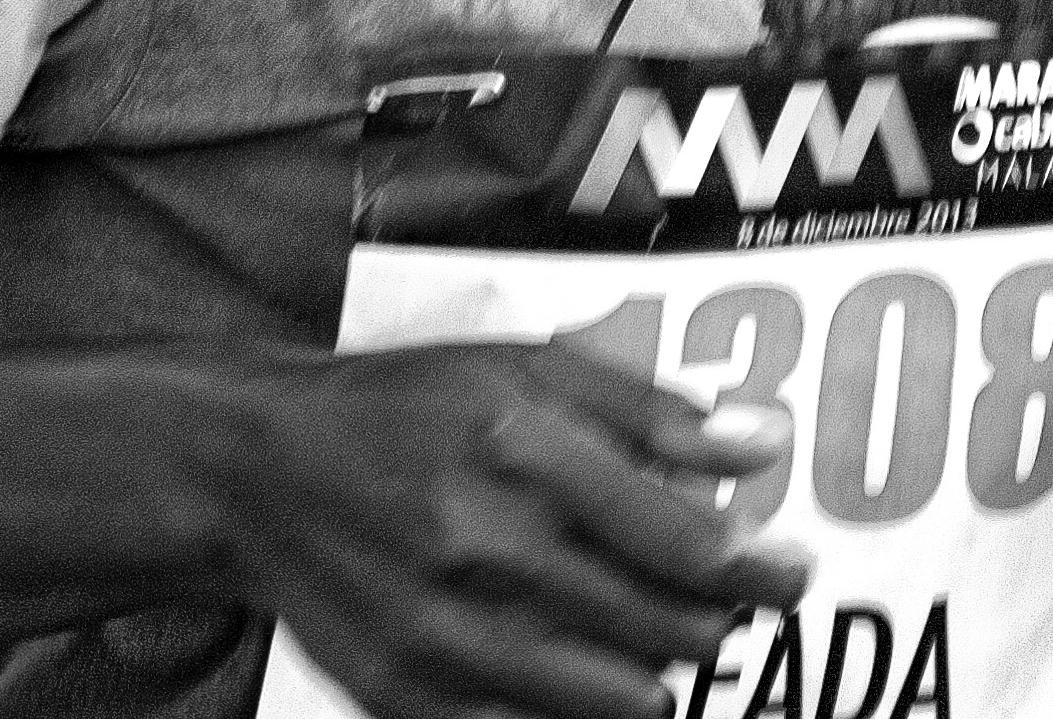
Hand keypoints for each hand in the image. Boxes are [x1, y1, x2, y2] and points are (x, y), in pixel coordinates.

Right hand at [228, 337, 812, 718]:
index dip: (759, 571)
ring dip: (661, 674)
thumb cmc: (408, 407)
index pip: (684, 543)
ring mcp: (444, 634)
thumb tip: (768, 444)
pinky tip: (588, 672)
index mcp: (522, 451)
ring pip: (616, 697)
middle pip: (662, 627)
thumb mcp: (526, 369)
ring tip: (662, 641)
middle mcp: (484, 547)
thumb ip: (652, 411)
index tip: (793, 574)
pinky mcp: (409, 696)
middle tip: (728, 606)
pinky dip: (581, 713)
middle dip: (718, 624)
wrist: (259, 473)